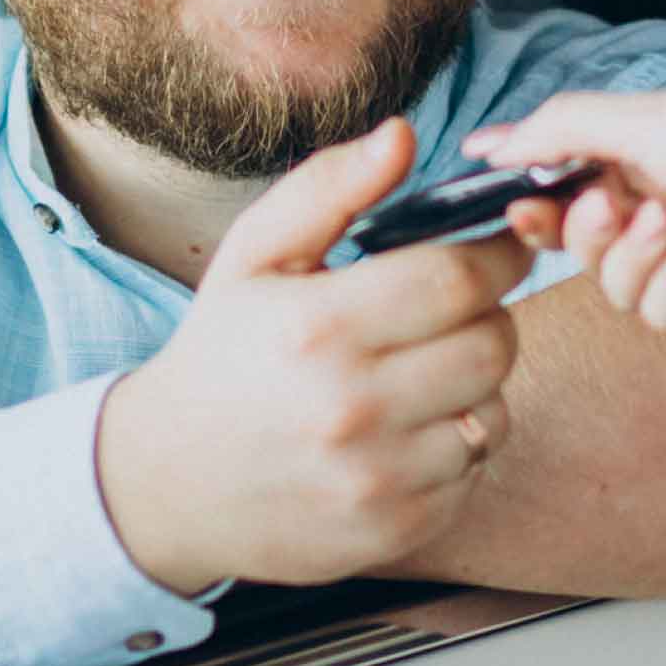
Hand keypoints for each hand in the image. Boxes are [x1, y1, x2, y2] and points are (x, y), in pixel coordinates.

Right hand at [96, 119, 528, 595]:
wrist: (170, 483)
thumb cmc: (222, 353)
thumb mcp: (254, 255)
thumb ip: (330, 187)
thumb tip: (404, 136)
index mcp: (319, 326)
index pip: (460, 276)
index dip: (496, 254)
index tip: (496, 247)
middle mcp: (351, 406)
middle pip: (494, 344)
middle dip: (487, 316)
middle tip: (453, 311)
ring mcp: (376, 477)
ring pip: (493, 411)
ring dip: (474, 386)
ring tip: (422, 372)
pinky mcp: (394, 528)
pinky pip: (473, 472)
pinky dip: (456, 447)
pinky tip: (407, 429)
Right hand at [462, 76, 665, 331]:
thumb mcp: (638, 116)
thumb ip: (555, 131)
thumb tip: (484, 144)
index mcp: (633, 164)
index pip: (557, 201)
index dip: (531, 209)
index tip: (513, 202)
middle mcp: (653, 215)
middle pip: (577, 252)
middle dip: (581, 233)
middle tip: (604, 205)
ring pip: (614, 288)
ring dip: (636, 252)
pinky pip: (661, 312)